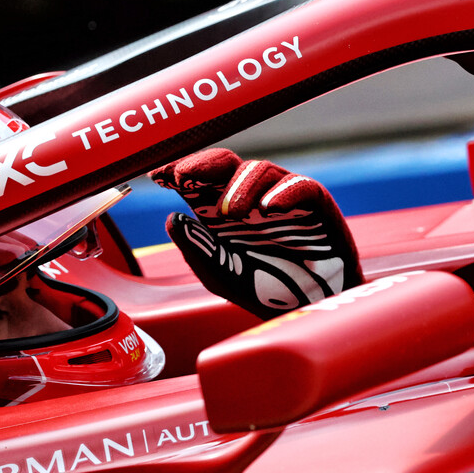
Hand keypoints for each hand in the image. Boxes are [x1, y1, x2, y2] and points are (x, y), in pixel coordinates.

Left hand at [151, 148, 362, 318]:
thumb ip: (198, 249)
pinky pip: (302, 186)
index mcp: (222, 211)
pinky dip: (285, 193)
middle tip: (183, 176)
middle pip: (225, 164)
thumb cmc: (266, 290)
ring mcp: (283, 197)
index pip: (198, 180)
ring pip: (260, 170)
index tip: (158, 177)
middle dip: (202, 164)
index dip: (178, 172)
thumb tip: (173, 218)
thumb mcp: (222, 275)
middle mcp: (251, 197)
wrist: (310, 309)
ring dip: (241, 185)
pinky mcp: (315, 205)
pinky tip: (270, 208)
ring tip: (231, 212)